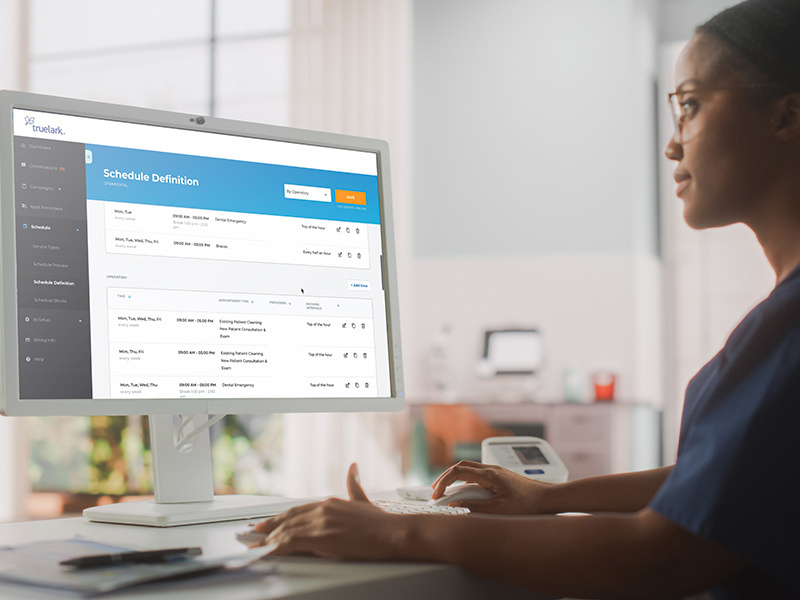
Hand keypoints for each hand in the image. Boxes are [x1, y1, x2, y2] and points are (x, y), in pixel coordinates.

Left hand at [252, 463, 406, 559]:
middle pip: (288, 519)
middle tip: (255, 534)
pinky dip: (277, 547)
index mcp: (330, 502)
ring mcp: (321, 522)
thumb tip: (353, 468)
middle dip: (270, 527)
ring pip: (287, 531)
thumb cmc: (382, 523)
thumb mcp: (363, 500)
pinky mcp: (321, 537)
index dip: (281, 517)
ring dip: (270, 540)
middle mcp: (322, 509)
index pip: (298, 510)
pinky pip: (291, 542)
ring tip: (258, 547)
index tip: (268, 522)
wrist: (394, 533)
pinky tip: (269, 552)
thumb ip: (354, 485)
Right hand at [431, 461, 553, 514]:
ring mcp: (496, 472)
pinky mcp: (500, 477)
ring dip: (455, 479)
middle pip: (460, 466)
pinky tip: (465, 494)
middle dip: (445, 478)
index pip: (457, 471)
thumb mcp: (499, 510)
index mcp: (489, 474)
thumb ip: (475, 507)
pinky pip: (477, 475)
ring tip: (447, 493)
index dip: (443, 482)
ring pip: (469, 470)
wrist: (549, 498)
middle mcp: (491, 469)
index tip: (436, 495)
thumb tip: (455, 506)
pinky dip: (466, 483)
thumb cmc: (529, 504)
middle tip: (435, 491)